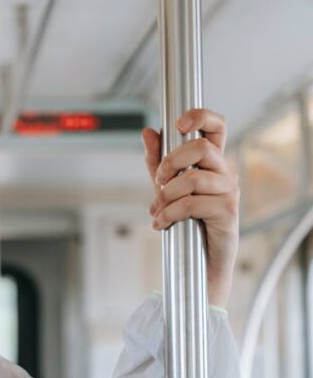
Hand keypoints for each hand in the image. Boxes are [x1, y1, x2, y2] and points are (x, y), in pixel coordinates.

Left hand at [142, 108, 239, 308]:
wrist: (198, 260)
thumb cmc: (186, 219)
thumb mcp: (164, 186)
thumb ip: (156, 160)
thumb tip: (148, 132)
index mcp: (211, 160)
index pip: (216, 126)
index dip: (200, 117)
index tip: (178, 125)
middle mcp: (225, 171)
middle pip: (202, 148)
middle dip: (170, 161)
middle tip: (158, 181)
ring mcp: (229, 191)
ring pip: (193, 178)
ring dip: (166, 195)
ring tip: (157, 210)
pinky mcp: (228, 212)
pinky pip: (192, 203)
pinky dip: (169, 213)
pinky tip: (161, 223)